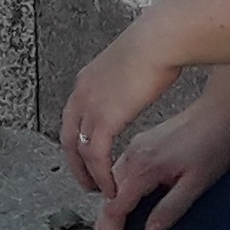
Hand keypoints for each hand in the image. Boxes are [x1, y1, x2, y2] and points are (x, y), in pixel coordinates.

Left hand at [59, 23, 187, 196]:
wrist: (161, 39)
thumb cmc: (157, 45)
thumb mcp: (131, 62)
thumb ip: (124, 76)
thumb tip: (134, 78)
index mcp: (87, 79)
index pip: (72, 117)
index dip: (77, 140)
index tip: (87, 157)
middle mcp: (81, 93)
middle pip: (68, 137)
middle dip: (77, 164)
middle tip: (87, 183)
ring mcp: (90, 105)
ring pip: (81, 150)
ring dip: (90, 175)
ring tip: (103, 191)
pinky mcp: (104, 117)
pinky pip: (96, 155)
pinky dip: (102, 174)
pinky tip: (113, 187)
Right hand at [92, 109, 229, 229]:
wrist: (217, 113)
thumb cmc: (213, 148)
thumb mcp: (197, 184)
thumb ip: (171, 208)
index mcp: (143, 169)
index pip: (115, 210)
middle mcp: (131, 158)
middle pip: (107, 202)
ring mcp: (133, 151)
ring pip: (110, 190)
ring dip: (107, 219)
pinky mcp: (139, 148)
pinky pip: (118, 179)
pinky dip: (113, 201)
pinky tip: (118, 213)